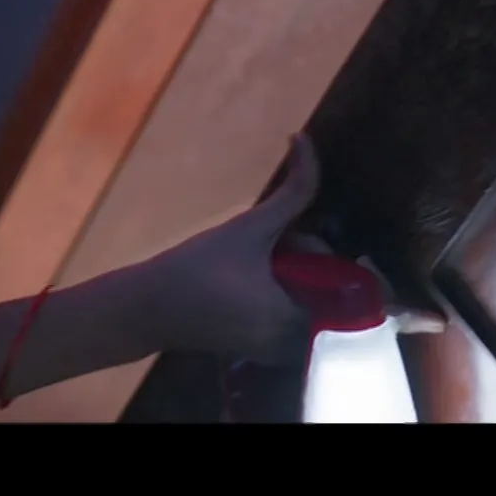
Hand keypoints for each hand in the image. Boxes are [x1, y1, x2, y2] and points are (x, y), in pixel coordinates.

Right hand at [129, 132, 327, 359]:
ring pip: (313, 305)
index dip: (337, 261)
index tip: (314, 240)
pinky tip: (260, 272)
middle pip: (331, 296)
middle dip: (313, 263)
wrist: (147, 308)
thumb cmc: (196, 269)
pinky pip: (294, 318)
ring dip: (302, 276)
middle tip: (283, 240)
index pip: (349, 293)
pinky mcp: (263, 350)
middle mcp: (295, 344)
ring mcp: (279, 352)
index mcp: (297, 321)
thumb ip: (291, 191)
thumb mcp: (248, 227)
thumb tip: (305, 142)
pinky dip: (288, 292)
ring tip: (270, 254)